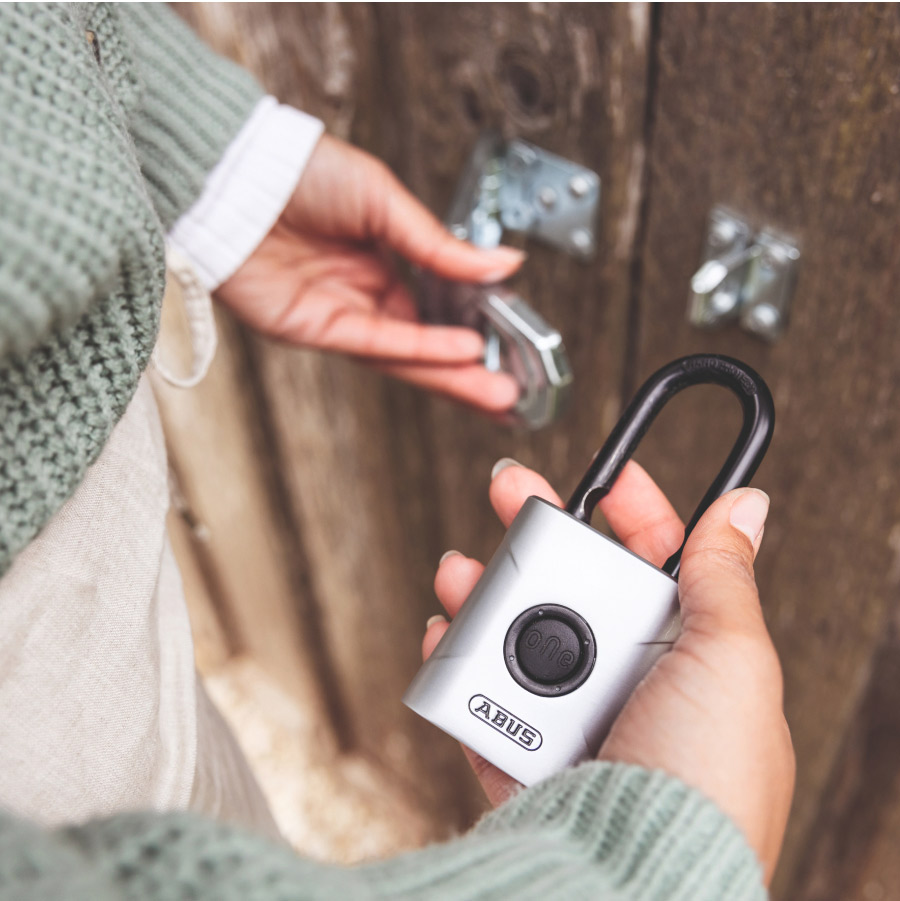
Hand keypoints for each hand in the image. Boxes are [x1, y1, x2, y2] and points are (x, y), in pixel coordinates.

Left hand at [216, 134, 523, 412]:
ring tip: (497, 391)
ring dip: (451, 374)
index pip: (431, 309)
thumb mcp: (384, 200)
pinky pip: (373, 344)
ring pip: (402, 356)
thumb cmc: (299, 170)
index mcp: (378, 262)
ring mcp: (336, 315)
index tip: (506, 344)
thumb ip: (440, 245)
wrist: (233, 172)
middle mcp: (358, 296)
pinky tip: (457, 355)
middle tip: (512, 393)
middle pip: (422, 344)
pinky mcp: (310, 328)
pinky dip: (417, 350)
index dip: (468, 329)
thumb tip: (503, 264)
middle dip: (468, 371)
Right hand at [423, 460, 793, 882]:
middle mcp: (631, 683)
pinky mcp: (525, 756)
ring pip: (518, 633)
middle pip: (575, 584)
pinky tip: (444, 634)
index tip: (607, 473)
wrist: (633, 877)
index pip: (659, 561)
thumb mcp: (734, 662)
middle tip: (508, 490)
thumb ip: (725, 576)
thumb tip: (747, 505)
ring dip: (482, 592)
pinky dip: (455, 662)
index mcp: (688, 654)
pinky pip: (481, 696)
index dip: (634, 509)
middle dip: (538, 532)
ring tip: (459, 569)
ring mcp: (575, 720)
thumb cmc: (705, 780)